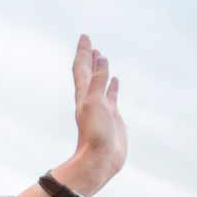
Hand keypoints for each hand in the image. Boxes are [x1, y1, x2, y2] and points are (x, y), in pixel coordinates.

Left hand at [49, 36, 124, 196]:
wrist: (100, 160)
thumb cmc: (95, 135)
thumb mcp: (95, 104)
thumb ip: (98, 81)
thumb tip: (101, 58)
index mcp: (83, 94)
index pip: (81, 68)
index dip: (83, 52)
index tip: (85, 37)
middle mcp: (90, 98)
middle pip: (88, 72)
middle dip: (88, 56)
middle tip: (88, 41)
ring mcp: (101, 106)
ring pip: (99, 82)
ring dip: (99, 68)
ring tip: (100, 55)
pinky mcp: (112, 116)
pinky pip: (112, 95)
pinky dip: (112, 85)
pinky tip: (115, 79)